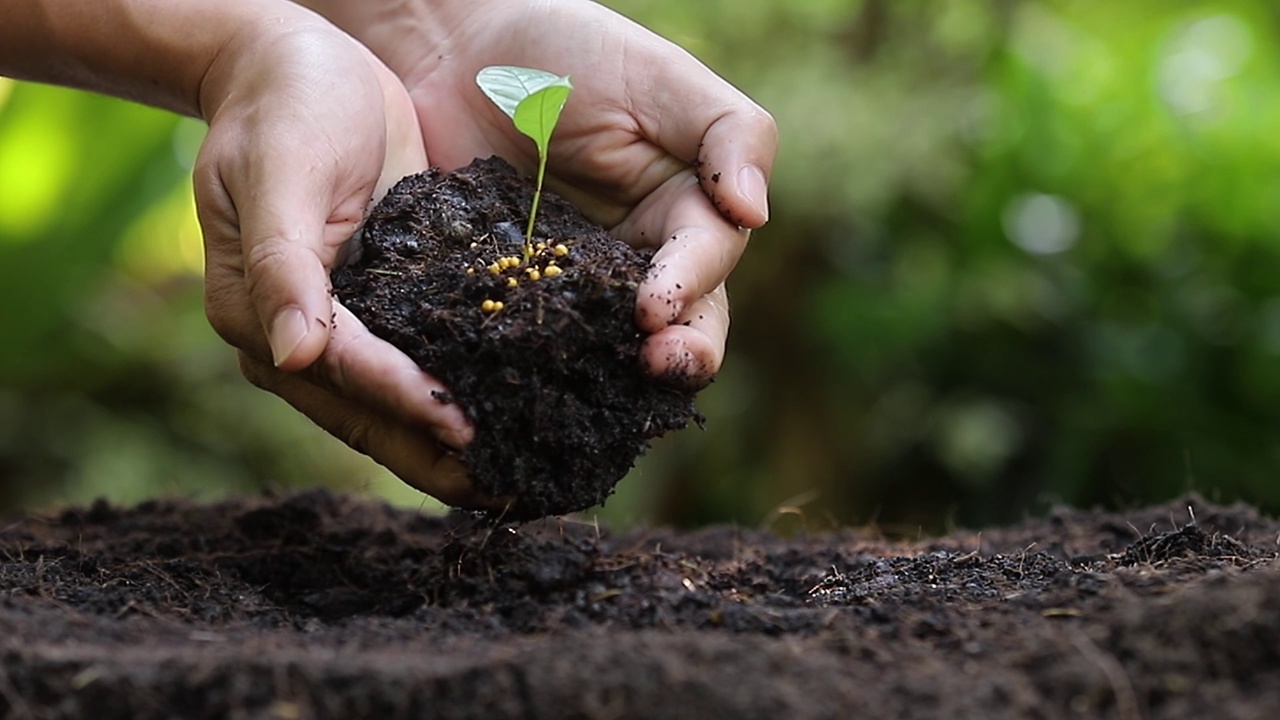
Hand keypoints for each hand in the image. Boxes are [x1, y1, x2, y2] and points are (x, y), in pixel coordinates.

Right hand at [193, 14, 482, 505]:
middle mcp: (300, 335)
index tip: (464, 430)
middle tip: (512, 492)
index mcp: (260, 311)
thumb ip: (283, 263)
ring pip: (398, 408)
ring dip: (453, 446)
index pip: (340, 371)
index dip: (402, 402)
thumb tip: (289, 353)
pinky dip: (463, 395)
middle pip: (369, 415)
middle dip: (437, 457)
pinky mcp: (386, 305)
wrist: (297, 64)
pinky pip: (423, 365)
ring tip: (522, 479)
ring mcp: (345, 327)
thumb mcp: (276, 171)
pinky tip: (515, 418)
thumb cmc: (283, 105)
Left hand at [347, 0, 777, 384]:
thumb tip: (755, 212)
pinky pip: (541, 341)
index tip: (655, 306)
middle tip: (658, 370)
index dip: (692, 285)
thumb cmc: (567, 47)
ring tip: (613, 397)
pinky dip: (548, 368)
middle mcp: (642, 256)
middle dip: (681, 352)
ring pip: (617, 344)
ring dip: (623, 374)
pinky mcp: (517, 296)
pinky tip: (537, 389)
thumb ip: (727, 133)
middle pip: (683, 320)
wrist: (455, 47)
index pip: (709, 257)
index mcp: (686, 207)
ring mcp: (579, 283)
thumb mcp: (660, 78)